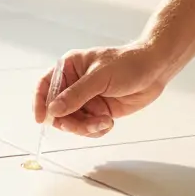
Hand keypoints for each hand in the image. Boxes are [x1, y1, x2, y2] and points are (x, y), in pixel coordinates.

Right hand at [34, 44, 169, 138]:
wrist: (154, 71)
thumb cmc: (127, 64)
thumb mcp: (100, 77)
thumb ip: (76, 94)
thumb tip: (53, 110)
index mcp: (70, 67)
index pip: (45, 85)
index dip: (40, 102)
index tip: (42, 120)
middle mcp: (74, 84)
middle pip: (58, 110)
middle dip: (70, 121)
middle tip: (85, 125)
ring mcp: (86, 99)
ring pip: (72, 122)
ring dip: (85, 128)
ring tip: (103, 122)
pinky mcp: (98, 112)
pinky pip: (87, 128)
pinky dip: (95, 130)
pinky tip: (109, 123)